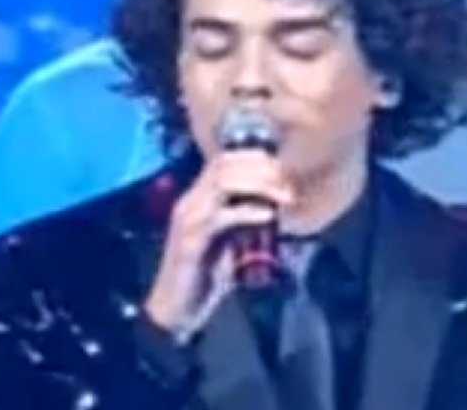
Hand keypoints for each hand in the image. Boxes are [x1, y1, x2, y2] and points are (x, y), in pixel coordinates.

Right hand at [143, 151, 293, 341]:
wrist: (178, 308)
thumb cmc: (209, 274)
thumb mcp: (233, 239)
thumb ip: (249, 219)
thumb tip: (280, 206)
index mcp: (199, 197)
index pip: (225, 159)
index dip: (256, 158)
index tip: (285, 169)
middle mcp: (191, 201)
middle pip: (225, 164)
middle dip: (262, 168)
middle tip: (289, 184)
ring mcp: (188, 218)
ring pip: (222, 182)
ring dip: (259, 184)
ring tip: (284, 197)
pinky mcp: (190, 239)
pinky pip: (220, 216)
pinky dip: (248, 212)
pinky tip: (268, 216)